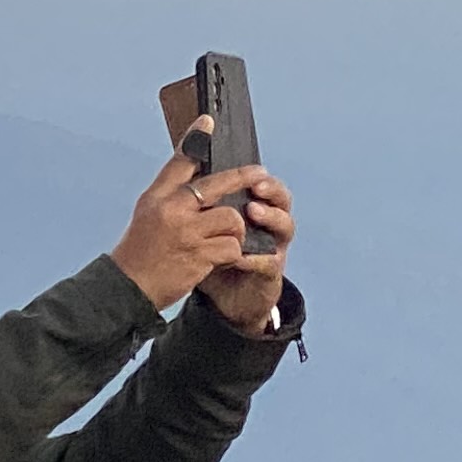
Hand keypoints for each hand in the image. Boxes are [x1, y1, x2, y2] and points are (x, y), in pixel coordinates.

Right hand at [112, 146, 261, 309]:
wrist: (128, 286)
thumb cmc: (141, 250)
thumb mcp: (148, 213)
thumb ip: (172, 196)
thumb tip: (202, 179)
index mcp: (157, 197)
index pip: (179, 161)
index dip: (196, 138)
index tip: (208, 120)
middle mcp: (171, 210)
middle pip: (217, 184)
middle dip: (244, 178)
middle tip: (260, 174)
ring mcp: (186, 233)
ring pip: (232, 217)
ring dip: (237, 229)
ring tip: (230, 237)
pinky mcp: (200, 255)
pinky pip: (232, 246)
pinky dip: (234, 252)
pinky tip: (225, 257)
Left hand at [193, 170, 295, 332]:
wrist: (221, 298)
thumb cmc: (209, 256)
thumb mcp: (196, 225)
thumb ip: (193, 198)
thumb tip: (177, 162)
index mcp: (249, 206)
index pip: (259, 181)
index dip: (252, 171)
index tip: (238, 165)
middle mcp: (266, 223)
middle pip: (280, 197)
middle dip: (271, 188)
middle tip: (257, 183)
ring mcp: (273, 247)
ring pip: (284, 225)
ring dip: (270, 216)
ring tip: (252, 211)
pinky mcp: (270, 273)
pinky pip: (269, 261)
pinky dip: (255, 257)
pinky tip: (240, 255)